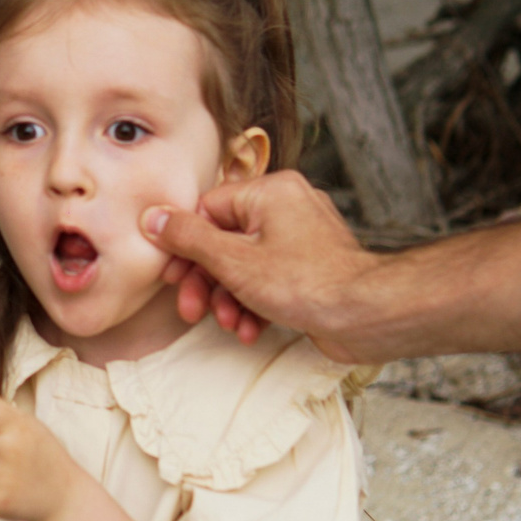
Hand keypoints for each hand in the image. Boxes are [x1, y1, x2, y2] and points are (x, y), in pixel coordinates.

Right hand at [143, 170, 380, 360]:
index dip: (185, 244)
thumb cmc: (309, 283)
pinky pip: (268, 279)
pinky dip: (254, 303)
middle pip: (225, 240)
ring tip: (229, 323)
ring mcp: (300, 239)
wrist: (366, 316)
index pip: (208, 209)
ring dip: (229, 298)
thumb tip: (154, 218)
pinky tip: (251, 329)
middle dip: (207, 280)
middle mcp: (287, 207)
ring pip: (245, 264)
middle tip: (192, 308)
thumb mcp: (234, 261)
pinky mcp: (310, 268)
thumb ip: (189, 238)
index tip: (172, 273)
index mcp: (270, 191)